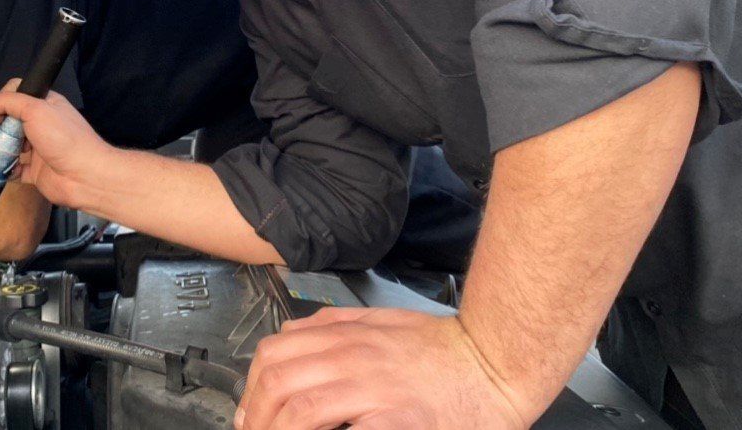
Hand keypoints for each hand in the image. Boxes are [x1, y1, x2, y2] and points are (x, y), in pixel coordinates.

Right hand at [0, 85, 116, 209]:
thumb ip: (9, 102)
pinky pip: (16, 169)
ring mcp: (40, 149)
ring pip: (12, 145)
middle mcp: (43, 125)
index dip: (4, 99)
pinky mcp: (37, 171)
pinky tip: (5, 169)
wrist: (84, 176)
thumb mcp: (36, 109)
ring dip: (2, 148)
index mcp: (47, 105)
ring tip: (0, 151)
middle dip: (1, 126)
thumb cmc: (64, 138)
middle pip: (13, 120)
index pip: (20, 94)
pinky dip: (8, 170)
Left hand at [236, 308, 528, 429]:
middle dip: (256, 414)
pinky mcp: (395, 418)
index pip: (275, 353)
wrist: (493, 362)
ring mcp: (372, 388)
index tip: (248, 412)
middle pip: (278, 380)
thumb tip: (297, 336)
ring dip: (277, 429)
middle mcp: (351, 357)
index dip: (252, 386)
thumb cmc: (442, 348)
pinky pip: (341, 429)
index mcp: (345, 335)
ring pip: (300, 408)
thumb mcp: (380, 322)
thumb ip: (336, 326)